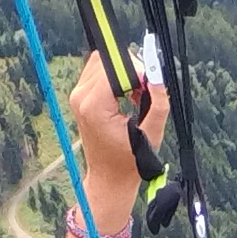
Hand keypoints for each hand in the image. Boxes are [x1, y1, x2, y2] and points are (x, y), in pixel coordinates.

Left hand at [64, 51, 168, 237]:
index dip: (138, 72)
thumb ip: (159, 104)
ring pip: (102, 62)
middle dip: (131, 71)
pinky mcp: (79, 95)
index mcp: (95, 107)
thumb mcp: (151, 134)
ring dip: (123, 73)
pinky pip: (98, 71)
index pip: (116, 68)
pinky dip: (115, 77)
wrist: (109, 177)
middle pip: (108, 61)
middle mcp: (81, 97)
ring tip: (136, 96)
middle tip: (144, 93)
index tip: (149, 88)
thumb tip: (159, 78)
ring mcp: (77, 95)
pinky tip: (126, 96)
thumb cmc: (129, 160)